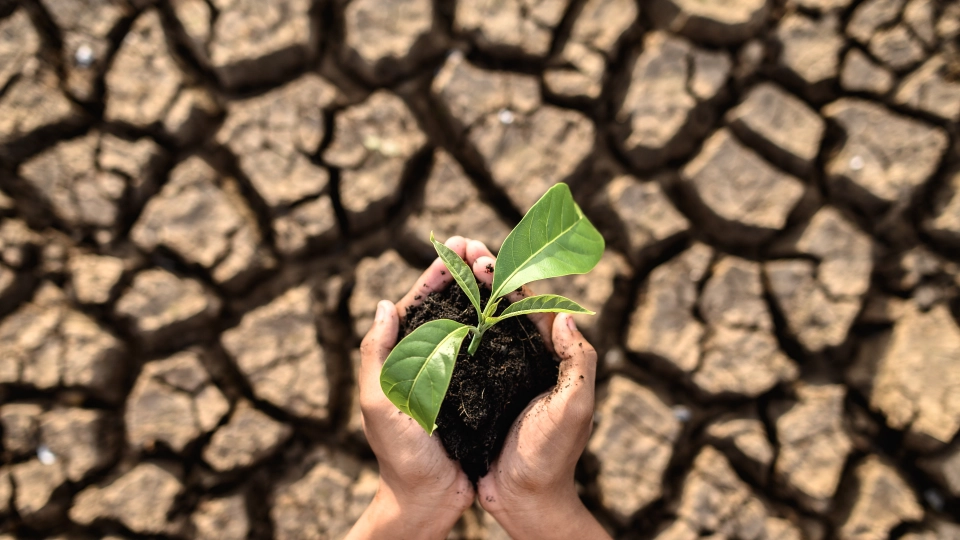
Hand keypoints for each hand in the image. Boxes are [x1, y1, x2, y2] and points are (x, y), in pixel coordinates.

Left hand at [347, 236, 482, 539]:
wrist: (428, 499)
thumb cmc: (399, 455)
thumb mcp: (380, 403)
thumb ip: (376, 355)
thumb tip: (384, 305)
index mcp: (401, 357)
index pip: (418, 303)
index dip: (437, 272)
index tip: (456, 245)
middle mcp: (428, 359)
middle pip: (447, 305)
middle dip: (464, 272)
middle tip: (484, 247)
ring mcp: (453, 373)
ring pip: (470, 321)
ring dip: (484, 292)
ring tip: (501, 266)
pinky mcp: (477, 389)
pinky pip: (489, 349)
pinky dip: (500, 325)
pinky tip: (516, 309)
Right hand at [468, 242, 610, 539]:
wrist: (524, 499)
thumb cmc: (552, 456)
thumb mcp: (575, 408)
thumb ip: (579, 362)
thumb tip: (566, 315)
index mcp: (550, 357)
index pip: (530, 305)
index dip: (508, 278)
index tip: (483, 256)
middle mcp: (526, 360)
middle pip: (504, 307)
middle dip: (484, 276)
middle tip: (461, 250)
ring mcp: (501, 375)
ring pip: (483, 324)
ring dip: (467, 295)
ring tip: (447, 269)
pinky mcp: (479, 392)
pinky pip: (465, 353)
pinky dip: (452, 329)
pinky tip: (433, 315)